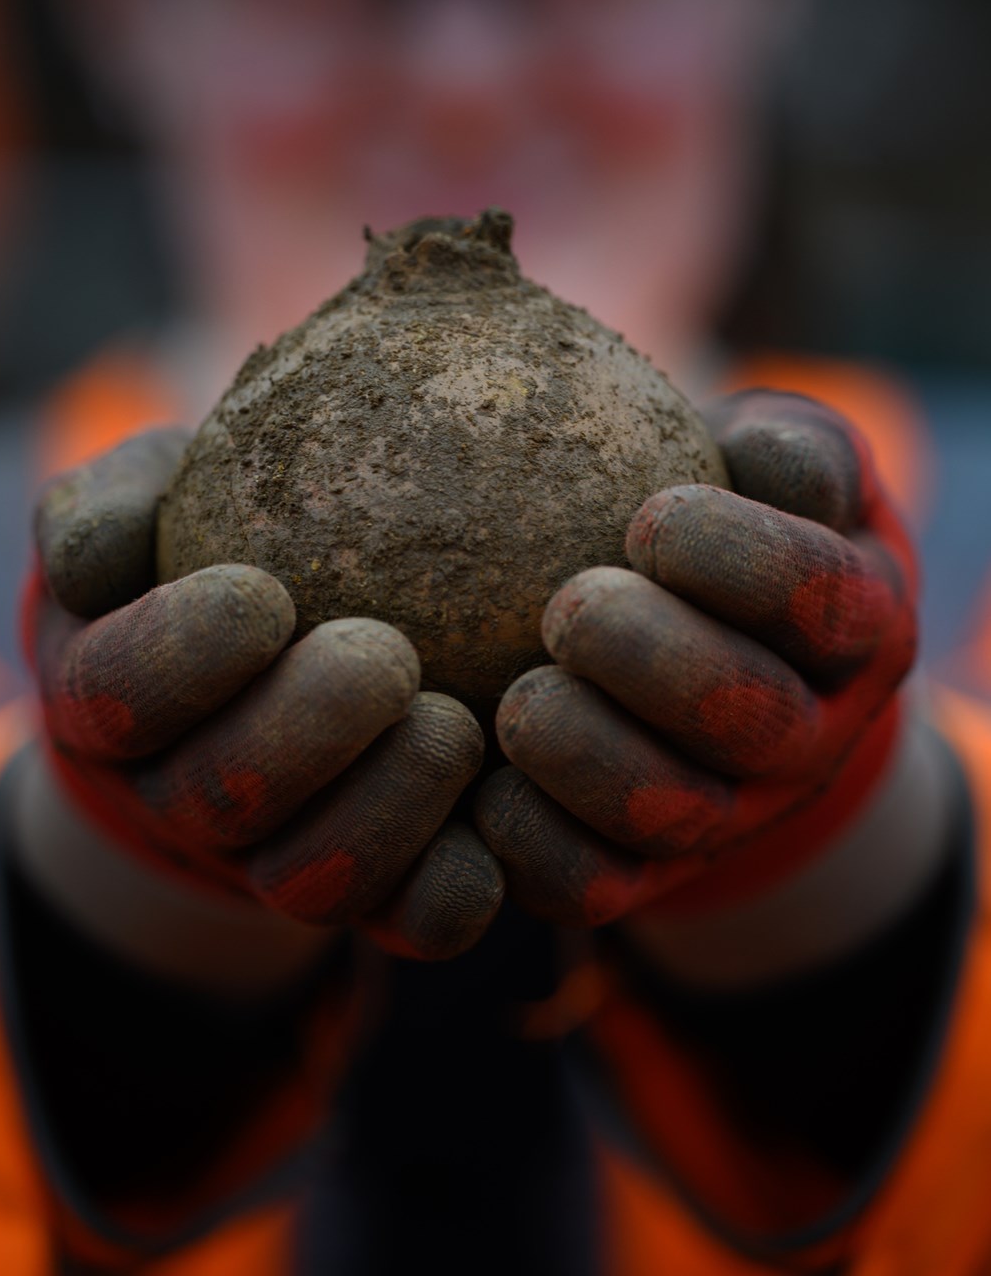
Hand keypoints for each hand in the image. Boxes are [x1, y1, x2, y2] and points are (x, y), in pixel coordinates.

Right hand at [23, 428, 502, 960]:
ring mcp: (271, 857)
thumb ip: (101, 515)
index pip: (117, 693)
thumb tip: (92, 561)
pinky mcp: (372, 893)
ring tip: (452, 723)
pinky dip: (454, 886)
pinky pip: (409, 922)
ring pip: (312, 878)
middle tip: (386, 654)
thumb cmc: (196, 540)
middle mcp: (179, 797)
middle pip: (222, 798)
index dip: (183, 656)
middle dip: (306, 730)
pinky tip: (501, 810)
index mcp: (106, 698)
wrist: (265, 645)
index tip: (265, 594)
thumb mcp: (138, 502)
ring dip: (387, 808)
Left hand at [476, 390, 918, 928]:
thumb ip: (791, 448)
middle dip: (652, 661)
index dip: (738, 561)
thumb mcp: (780, 457)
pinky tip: (480, 782)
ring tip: (519, 698)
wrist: (709, 635)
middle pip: (748, 718)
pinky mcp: (644, 872)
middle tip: (570, 609)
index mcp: (856, 622)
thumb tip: (757, 452)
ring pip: (670, 815)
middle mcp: (808, 734)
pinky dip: (529, 842)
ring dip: (585, 757)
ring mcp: (730, 815)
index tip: (652, 520)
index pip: (818, 596)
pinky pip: (591, 887)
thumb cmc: (733, 507)